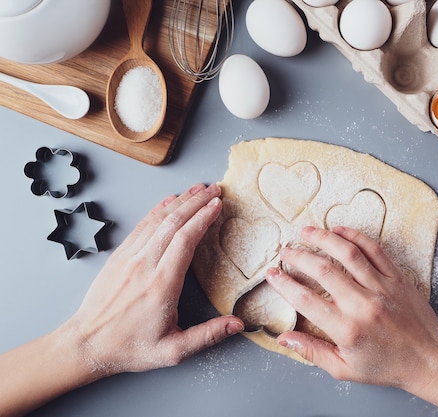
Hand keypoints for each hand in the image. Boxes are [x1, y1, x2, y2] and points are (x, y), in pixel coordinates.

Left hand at [65, 183, 243, 375]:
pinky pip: (141, 226)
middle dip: (196, 202)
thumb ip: (208, 336)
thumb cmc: (129, 348)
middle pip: (174, 222)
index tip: (218, 205)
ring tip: (197, 189)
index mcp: (161, 285)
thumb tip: (238, 324)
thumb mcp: (173, 350)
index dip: (203, 218)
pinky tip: (168, 201)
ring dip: (179, 201)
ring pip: (157, 220)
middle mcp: (144, 266)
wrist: (87, 345)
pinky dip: (157, 210)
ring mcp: (129, 258)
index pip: (185, 240)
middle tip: (215, 190)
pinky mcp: (118, 257)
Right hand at [265, 226, 437, 391]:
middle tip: (285, 251)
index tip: (272, 274)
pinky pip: (374, 250)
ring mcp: (382, 288)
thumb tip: (284, 338)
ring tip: (307, 231)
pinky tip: (339, 230)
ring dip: (324, 239)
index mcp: (347, 330)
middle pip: (323, 271)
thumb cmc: (387, 366)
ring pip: (348, 254)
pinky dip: (356, 236)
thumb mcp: (344, 369)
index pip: (305, 301)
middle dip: (299, 257)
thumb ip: (312, 352)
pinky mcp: (397, 277)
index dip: (284, 284)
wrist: (429, 359)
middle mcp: (362, 305)